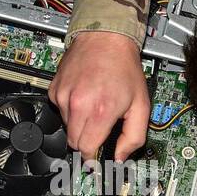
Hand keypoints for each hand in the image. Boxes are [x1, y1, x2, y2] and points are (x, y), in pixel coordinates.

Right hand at [49, 31, 149, 162]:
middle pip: (74, 142)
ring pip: (67, 127)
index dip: (93, 156)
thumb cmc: (124, 67)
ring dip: (79, 124)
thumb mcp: (142, 104)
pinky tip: (84, 96)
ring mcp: (64, 96)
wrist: (105, 38)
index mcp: (100, 110)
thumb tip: (121, 157)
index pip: (87, 149)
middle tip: (99, 130)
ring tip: (94, 106)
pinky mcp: (54, 89)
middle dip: (87, 141)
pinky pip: (61, 110)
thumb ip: (134, 136)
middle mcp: (78, 104)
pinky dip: (72, 109)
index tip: (97, 158)